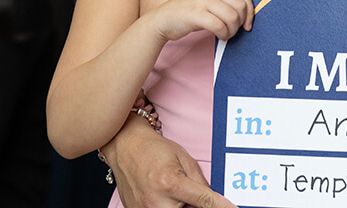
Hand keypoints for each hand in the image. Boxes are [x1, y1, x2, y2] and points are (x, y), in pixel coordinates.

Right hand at [103, 114, 238, 207]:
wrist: (124, 146)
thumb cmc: (153, 149)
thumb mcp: (184, 159)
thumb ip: (201, 182)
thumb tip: (215, 201)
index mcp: (171, 183)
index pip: (205, 201)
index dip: (222, 207)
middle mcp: (156, 202)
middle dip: (192, 203)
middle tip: (184, 188)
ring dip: (179, 204)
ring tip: (170, 189)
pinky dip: (166, 205)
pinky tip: (161, 195)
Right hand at [147, 0, 253, 43]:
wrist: (163, 19)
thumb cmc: (189, 12)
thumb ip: (225, 0)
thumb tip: (249, 13)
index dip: (250, 12)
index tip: (248, 25)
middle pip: (240, 7)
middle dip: (241, 23)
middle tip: (233, 31)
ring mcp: (202, 0)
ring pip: (232, 17)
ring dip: (232, 31)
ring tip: (225, 35)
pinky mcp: (196, 13)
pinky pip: (220, 26)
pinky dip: (223, 35)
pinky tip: (219, 37)